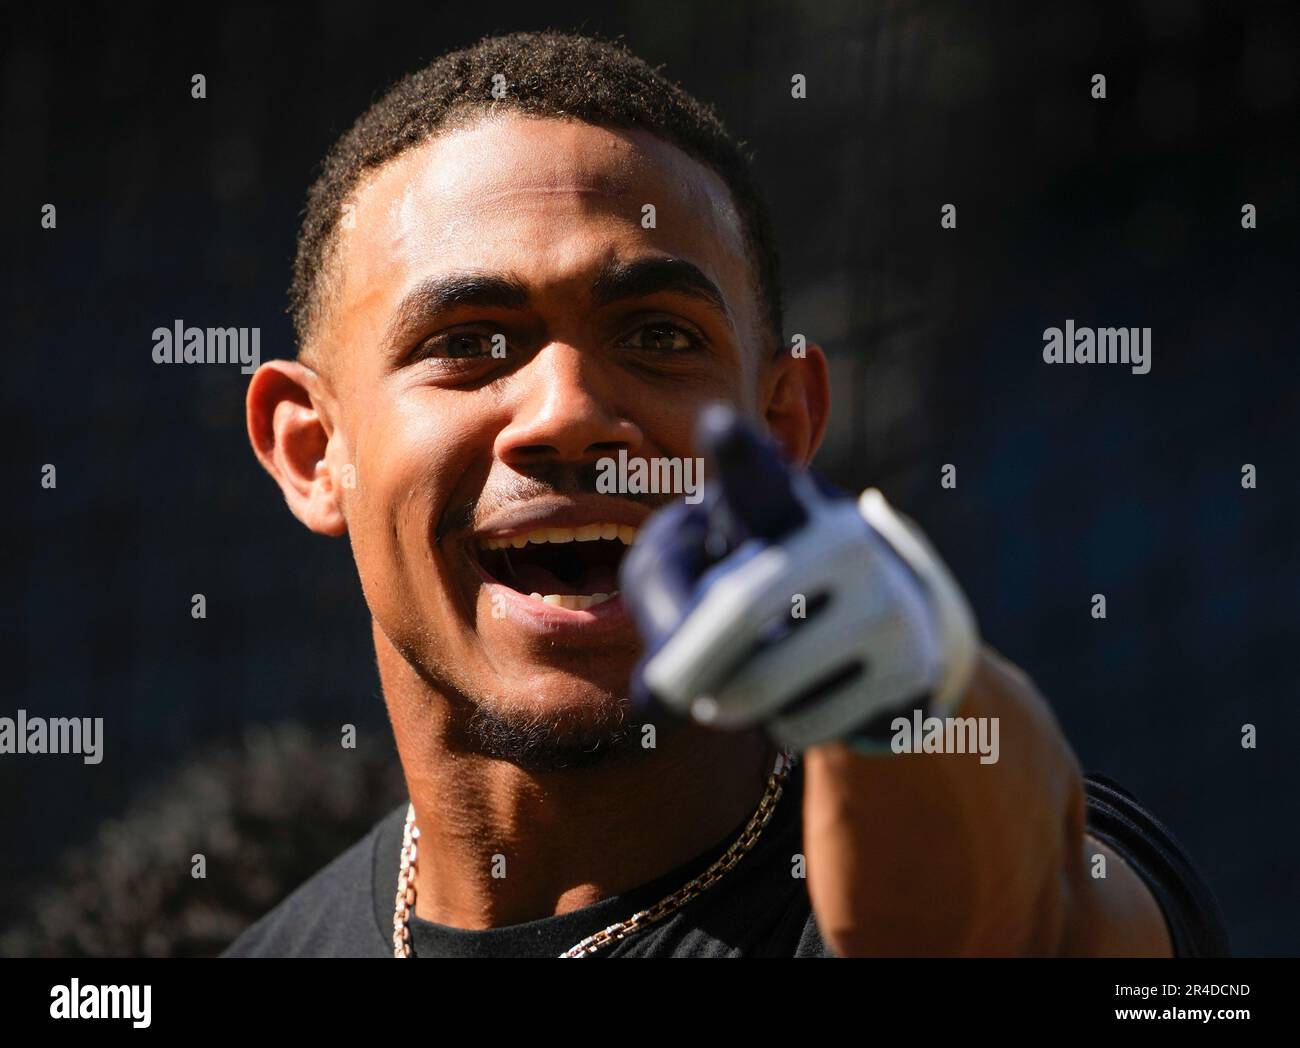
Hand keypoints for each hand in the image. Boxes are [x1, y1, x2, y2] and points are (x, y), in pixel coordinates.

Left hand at [618, 403, 978, 752]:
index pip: (756, 476)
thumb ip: (661, 610)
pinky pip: (802, 723)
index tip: (717, 425)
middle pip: (737, 609)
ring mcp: (886, 599)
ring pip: (762, 682)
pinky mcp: (910, 665)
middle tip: (664, 695)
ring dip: (728, 704)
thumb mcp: (705, 562)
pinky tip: (802, 698)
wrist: (885, 615)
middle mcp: (842, 536)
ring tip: (739, 689)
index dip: (737, 452)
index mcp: (781, 498)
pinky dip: (780, 727)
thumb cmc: (762, 581)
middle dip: (686, 665)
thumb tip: (653, 699)